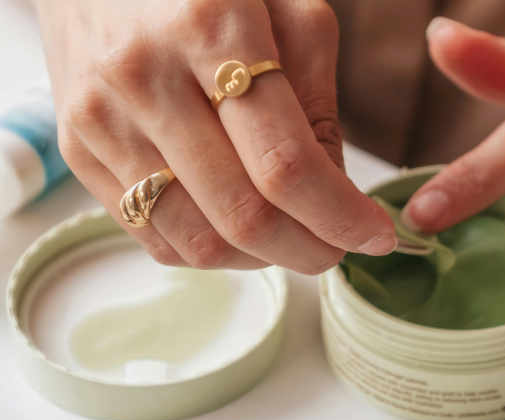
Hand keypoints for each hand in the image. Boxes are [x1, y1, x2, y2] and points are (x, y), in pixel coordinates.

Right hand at [36, 0, 396, 272]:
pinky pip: (158, 239)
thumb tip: (336, 198)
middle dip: (309, 250)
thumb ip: (317, 103)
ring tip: (291, 237)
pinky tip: (239, 228)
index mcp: (208, 25)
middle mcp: (144, 75)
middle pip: (244, 216)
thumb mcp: (285, 8)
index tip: (375, 236)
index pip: (286, 165)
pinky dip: (213, 252)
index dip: (340, 217)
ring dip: (262, 260)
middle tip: (338, 248)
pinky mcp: (78, 149)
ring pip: (200, 242)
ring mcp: (101, 117)